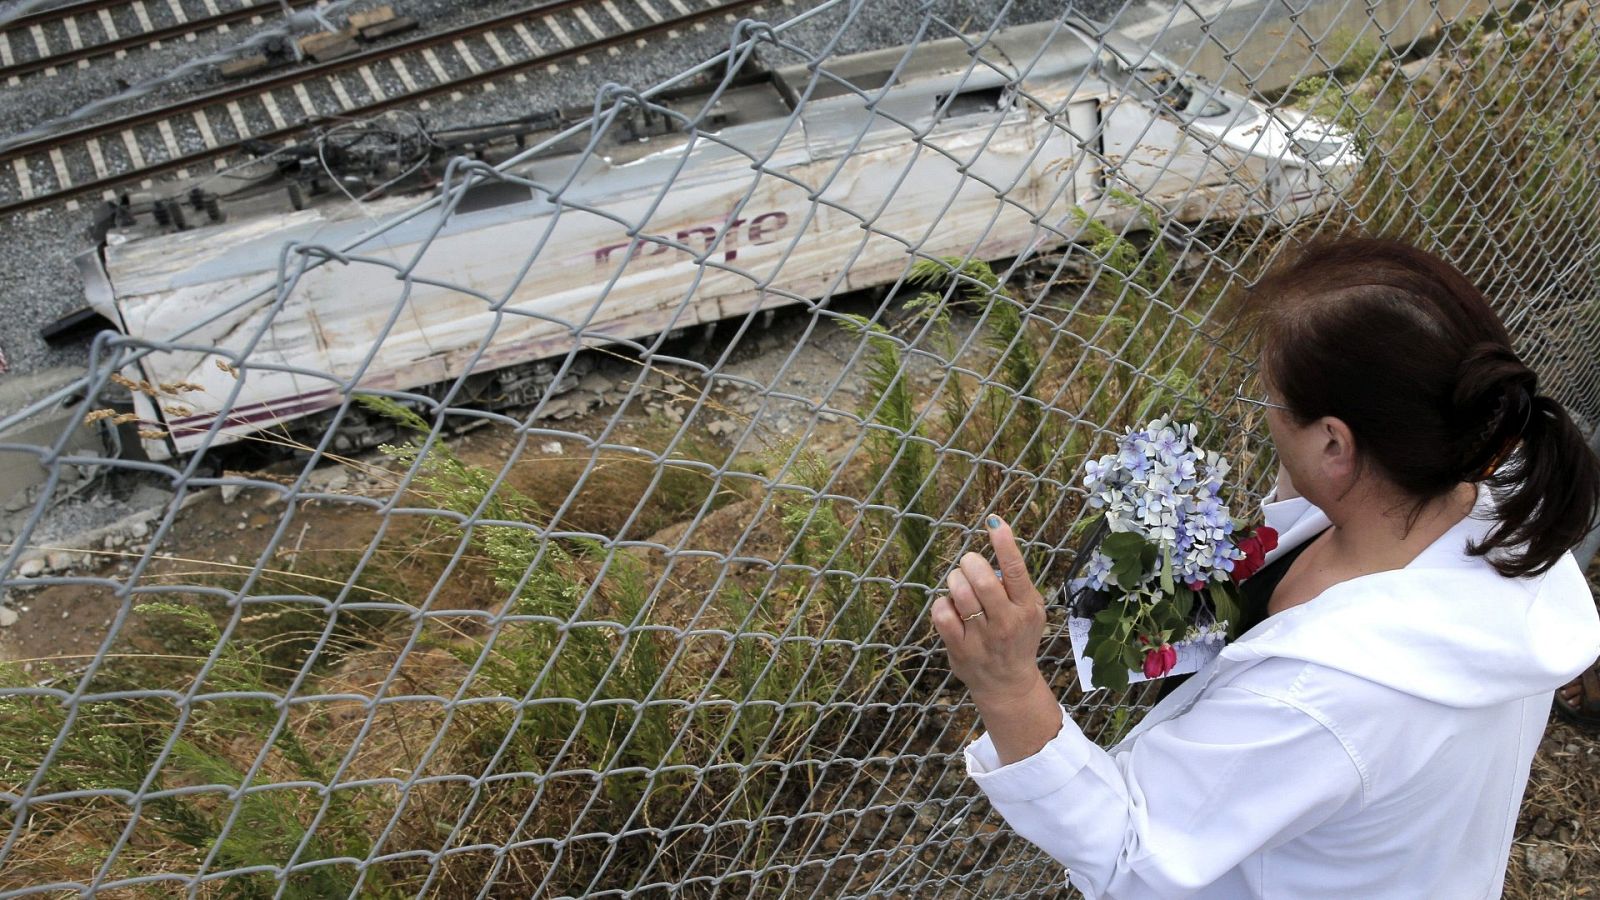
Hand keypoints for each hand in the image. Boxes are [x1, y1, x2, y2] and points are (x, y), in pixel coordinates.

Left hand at [932, 514, 1047, 702]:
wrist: (1007, 684)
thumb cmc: (1018, 638)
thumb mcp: (1031, 612)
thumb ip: (1018, 585)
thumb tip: (1000, 547)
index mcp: (1026, 608)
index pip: (1017, 571)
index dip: (1005, 544)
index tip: (995, 521)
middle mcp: (1006, 622)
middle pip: (982, 581)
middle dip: (970, 563)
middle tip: (968, 563)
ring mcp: (981, 637)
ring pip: (960, 594)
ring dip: (955, 580)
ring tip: (959, 583)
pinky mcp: (959, 648)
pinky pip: (942, 614)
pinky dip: (942, 603)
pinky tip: (950, 606)